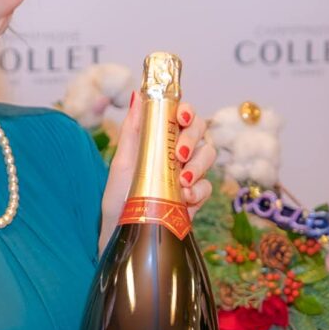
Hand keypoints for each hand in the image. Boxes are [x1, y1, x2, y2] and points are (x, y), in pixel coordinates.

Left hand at [99, 92, 214, 246]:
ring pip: (209, 155)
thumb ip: (133, 130)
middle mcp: (178, 154)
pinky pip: (208, 186)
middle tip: (179, 154)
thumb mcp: (123, 162)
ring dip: (198, 165)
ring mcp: (189, 175)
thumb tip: (138, 95)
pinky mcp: (196, 198)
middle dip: (193, 138)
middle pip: (201, 131)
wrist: (122, 234)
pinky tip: (185, 199)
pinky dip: (199, 190)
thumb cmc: (119, 198)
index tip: (182, 116)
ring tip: (182, 181)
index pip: (183, 115)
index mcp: (161, 140)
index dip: (187, 111)